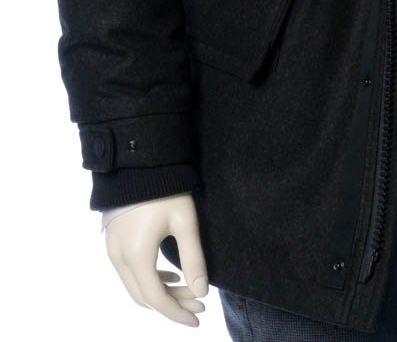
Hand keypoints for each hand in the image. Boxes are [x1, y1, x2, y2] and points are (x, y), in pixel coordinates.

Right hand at [104, 193, 208, 325]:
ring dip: (161, 294)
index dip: (177, 313)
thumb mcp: (185, 222)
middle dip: (173, 305)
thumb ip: (193, 258)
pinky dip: (149, 282)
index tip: (198, 317)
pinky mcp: (112, 243)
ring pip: (135, 288)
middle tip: (198, 302)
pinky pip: (129, 274)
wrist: (138, 163)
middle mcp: (119, 259)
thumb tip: (201, 292)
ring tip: (188, 290)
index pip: (157, 300)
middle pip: (145, 297)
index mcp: (137, 256)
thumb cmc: (165, 190)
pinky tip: (169, 277)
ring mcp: (112, 252)